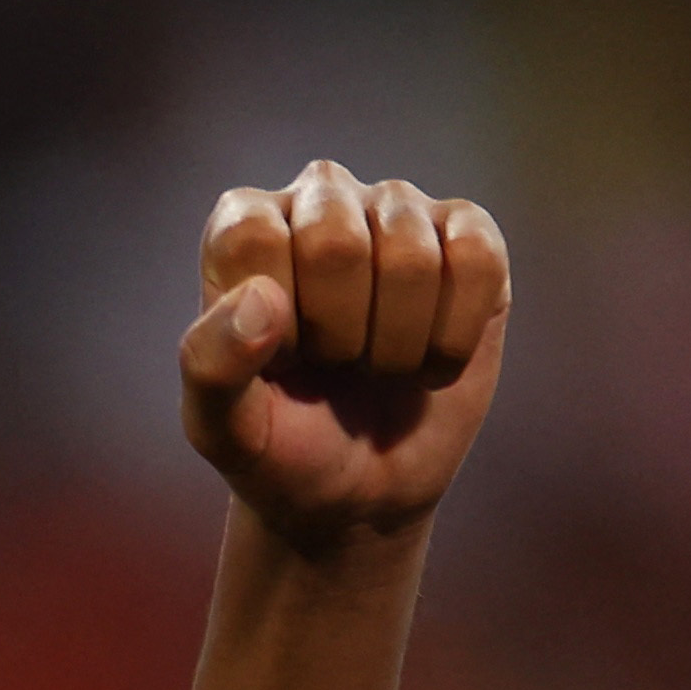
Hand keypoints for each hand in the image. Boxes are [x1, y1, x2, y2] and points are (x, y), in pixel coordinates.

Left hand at [181, 164, 507, 552]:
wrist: (356, 491)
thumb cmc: (280, 446)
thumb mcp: (223, 430)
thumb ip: (212, 368)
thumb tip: (262, 300)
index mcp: (244, 227)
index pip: (253, 237)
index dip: (272, 322)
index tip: (276, 362)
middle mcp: (320, 199)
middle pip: (335, 242)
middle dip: (338, 336)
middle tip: (333, 366)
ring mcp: (398, 210)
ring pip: (411, 258)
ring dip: (396, 347)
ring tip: (376, 365)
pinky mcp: (469, 235)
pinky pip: (478, 261)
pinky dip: (452, 337)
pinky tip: (428, 360)